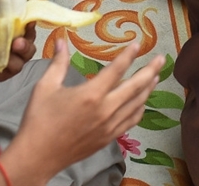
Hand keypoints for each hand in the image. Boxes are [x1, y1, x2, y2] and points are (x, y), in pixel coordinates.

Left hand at [0, 16, 36, 81]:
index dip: (31, 27)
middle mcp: (16, 46)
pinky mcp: (0, 73)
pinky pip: (8, 72)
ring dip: (17, 57)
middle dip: (26, 45)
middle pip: (30, 48)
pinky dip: (6, 66)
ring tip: (9, 50)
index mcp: (16, 30)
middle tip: (17, 42)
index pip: (30, 30)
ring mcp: (9, 61)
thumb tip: (10, 16)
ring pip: (21, 61)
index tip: (29, 23)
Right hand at [1, 31, 163, 183]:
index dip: (129, 55)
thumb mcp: (45, 87)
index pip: (116, 70)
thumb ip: (58, 63)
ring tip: (155, 77)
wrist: (37, 157)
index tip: (138, 44)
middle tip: (161, 59)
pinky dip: (140, 109)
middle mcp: (105, 110)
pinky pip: (131, 121)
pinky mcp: (108, 138)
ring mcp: (109, 126)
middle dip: (150, 71)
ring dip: (148, 89)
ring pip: (136, 104)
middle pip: (135, 87)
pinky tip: (142, 102)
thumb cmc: (38, 120)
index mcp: (91, 95)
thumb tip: (61, 41)